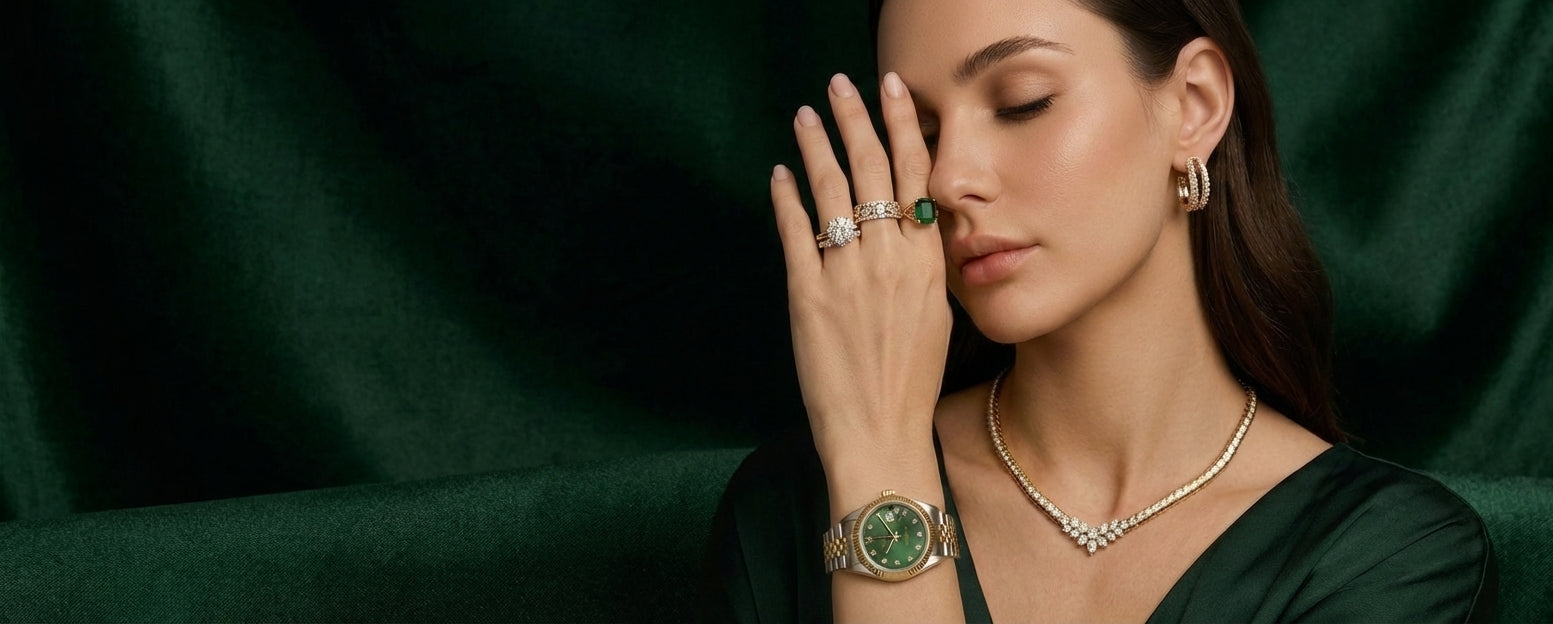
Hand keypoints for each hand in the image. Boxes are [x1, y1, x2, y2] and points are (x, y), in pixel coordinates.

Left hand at [770, 72, 950, 469]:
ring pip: (831, 190)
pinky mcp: (808, 294)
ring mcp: (847, 274)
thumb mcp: (935, 314)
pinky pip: (796, 231)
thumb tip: (908, 226)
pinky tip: (780, 174)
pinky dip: (786, 197)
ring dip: (816, 147)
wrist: (880, 430)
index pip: (914, 175)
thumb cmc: (910, 380)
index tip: (892, 89)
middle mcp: (889, 259)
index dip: (901, 126)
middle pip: (871, 169)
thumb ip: (920, 264)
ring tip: (805, 116)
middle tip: (840, 84)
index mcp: (927, 261)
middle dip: (854, 119)